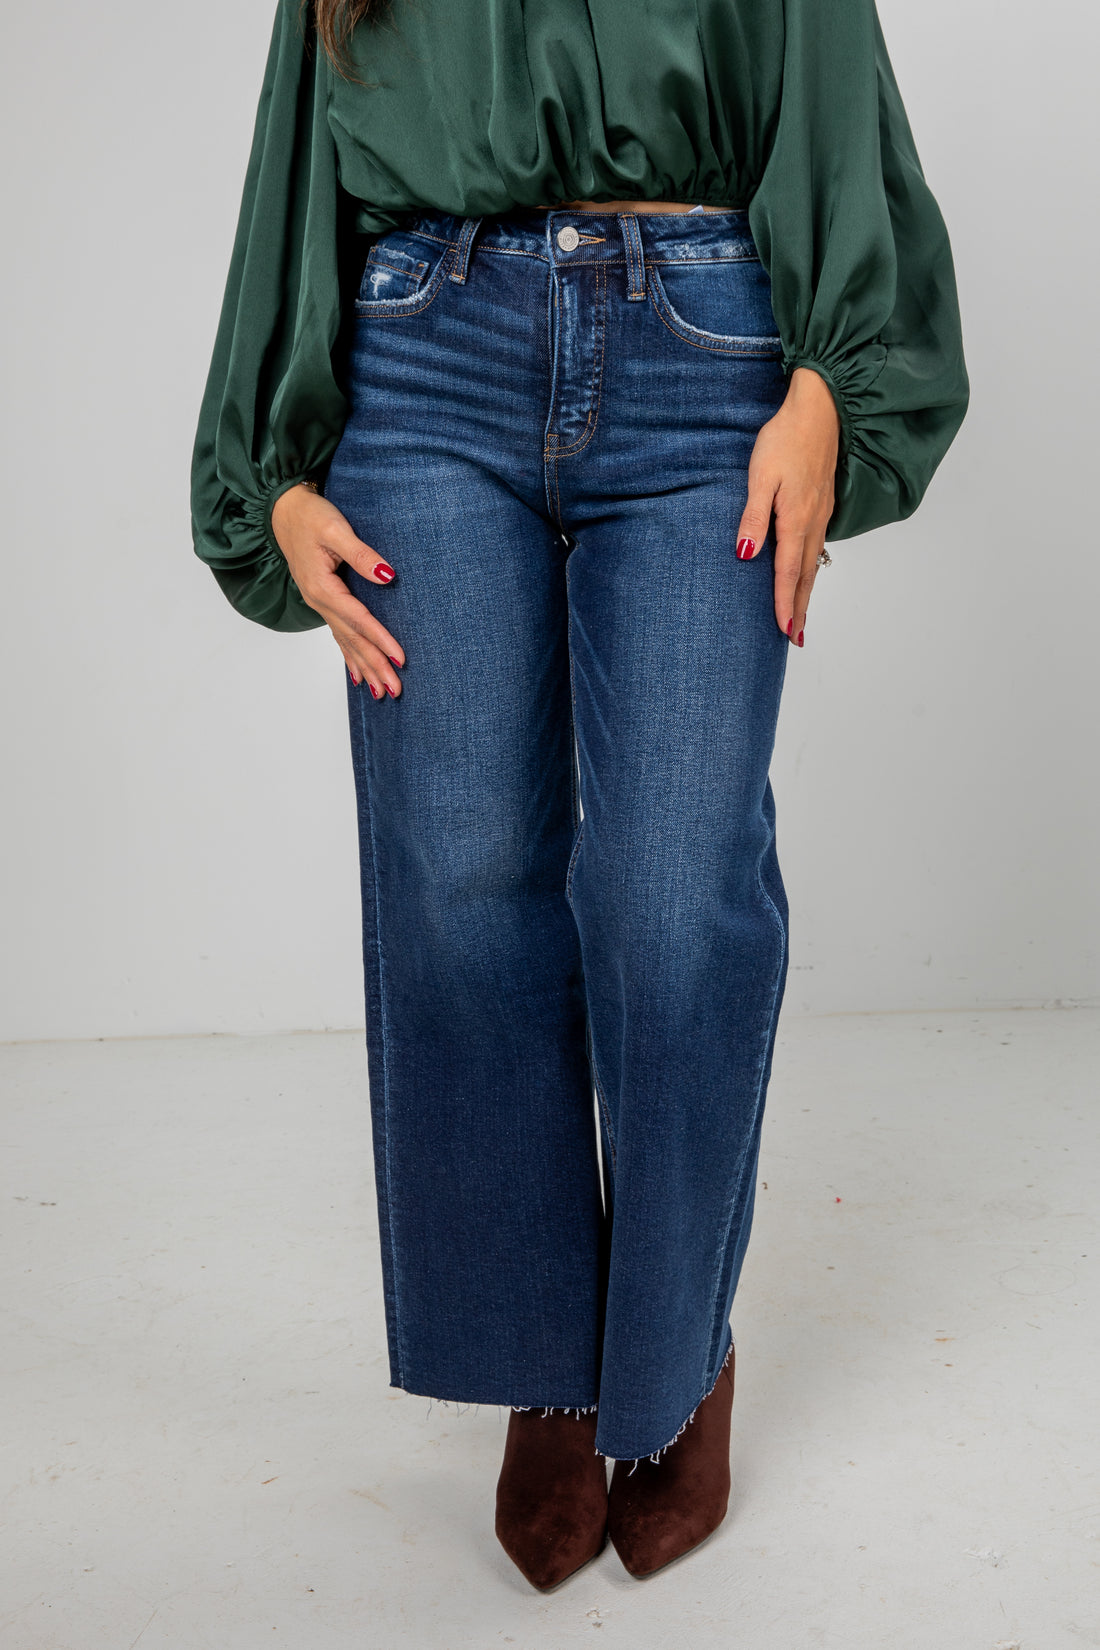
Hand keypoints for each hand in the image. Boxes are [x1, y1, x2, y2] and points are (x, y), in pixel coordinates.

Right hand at [270, 484, 404, 698]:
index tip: (400, 658)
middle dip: (375, 666)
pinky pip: (338, 635)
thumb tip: (387, 576)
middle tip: (395, 689)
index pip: (358, 620)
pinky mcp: (323, 600)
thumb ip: (362, 554)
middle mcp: (319, 601)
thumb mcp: (336, 530)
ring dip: (364, 668)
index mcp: (322, 587)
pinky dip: (349, 657)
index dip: (380, 639)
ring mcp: (319, 603)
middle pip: (352, 639)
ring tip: (382, 693)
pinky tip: (358, 676)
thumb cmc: (310, 516)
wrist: (284, 511)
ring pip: (345, 642)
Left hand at [734, 367, 840, 646]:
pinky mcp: (822, 503)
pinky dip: (811, 569)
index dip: (784, 605)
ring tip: (801, 616)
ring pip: (814, 562)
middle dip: (799, 609)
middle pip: (806, 576)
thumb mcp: (760, 476)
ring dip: (807, 592)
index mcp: (795, 519)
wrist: (820, 409)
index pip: (787, 573)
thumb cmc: (784, 439)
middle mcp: (813, 522)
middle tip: (796, 638)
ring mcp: (821, 513)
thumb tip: (747, 555)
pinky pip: (817, 546)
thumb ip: (753, 517)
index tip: (783, 632)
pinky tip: (807, 573)